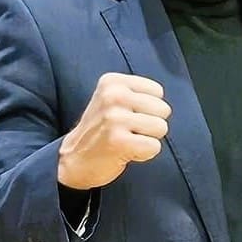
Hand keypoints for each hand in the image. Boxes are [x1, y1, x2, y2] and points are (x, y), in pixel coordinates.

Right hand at [57, 74, 169, 190]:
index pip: (158, 92)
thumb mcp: (112, 98)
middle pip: (163, 110)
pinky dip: (144, 154)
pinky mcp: (118, 141)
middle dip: (150, 124)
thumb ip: (138, 93)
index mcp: (112, 82)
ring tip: (126, 140)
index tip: (127, 116)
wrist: (73, 159)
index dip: (148, 108)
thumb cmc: (102, 129)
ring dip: (147, 139)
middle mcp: (112, 96)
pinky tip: (125, 152)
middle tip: (127, 131)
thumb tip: (167, 102)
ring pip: (161, 128)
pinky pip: (154, 147)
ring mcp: (114, 118)